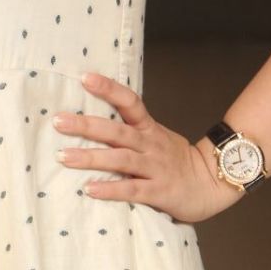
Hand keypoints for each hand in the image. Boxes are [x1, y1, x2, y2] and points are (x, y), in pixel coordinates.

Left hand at [53, 71, 245, 223]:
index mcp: (149, 128)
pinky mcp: (160, 191)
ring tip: (63, 157)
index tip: (85, 77)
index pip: (129, 101)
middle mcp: (150, 144)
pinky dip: (111, 189)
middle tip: (58, 121)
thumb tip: (92, 121)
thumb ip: (131, 131)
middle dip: (86, 125)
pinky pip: (132, 189)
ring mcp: (155, 167)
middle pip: (116, 130)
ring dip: (90, 157)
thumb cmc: (176, 161)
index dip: (108, 88)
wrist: (212, 183)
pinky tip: (90, 189)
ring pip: (120, 159)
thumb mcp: (157, 137)